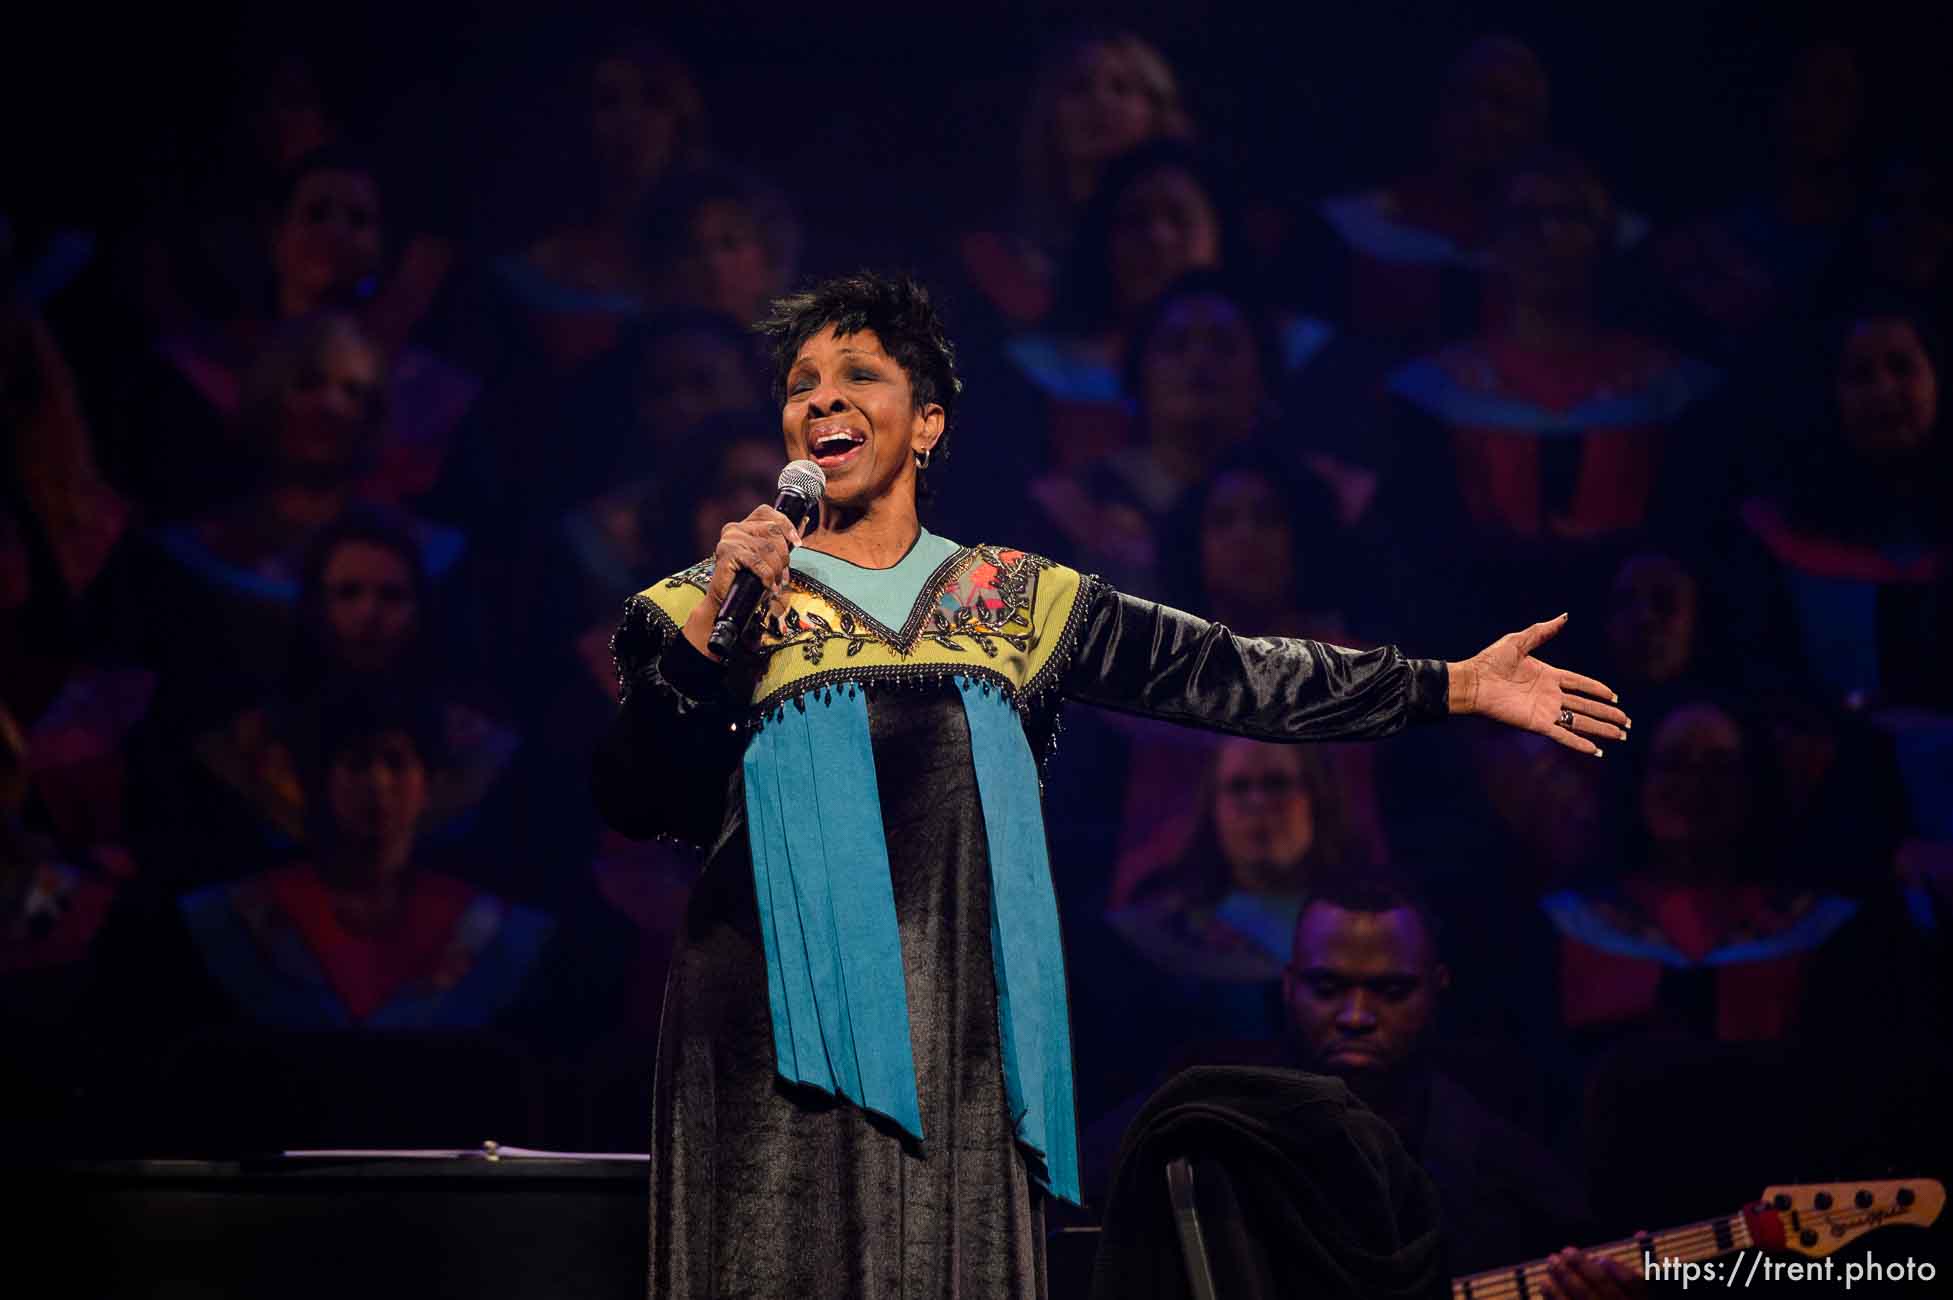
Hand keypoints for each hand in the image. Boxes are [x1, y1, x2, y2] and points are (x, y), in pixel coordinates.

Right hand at [682, 505, 801, 659]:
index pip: (767, 512)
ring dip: (776, 569)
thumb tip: (802, 527)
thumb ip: (779, 543)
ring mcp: (730, 539)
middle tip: (783, 574)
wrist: (724, 601)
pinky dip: (767, 576)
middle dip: (784, 555)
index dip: (786, 524)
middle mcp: (735, 528)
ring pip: (767, 548)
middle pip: (772, 531)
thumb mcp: (766, 558)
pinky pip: (757, 562)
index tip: (797, 543)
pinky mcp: (727, 553)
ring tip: (775, 582)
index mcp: (743, 525)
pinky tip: (768, 586)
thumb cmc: (747, 580)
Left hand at [1446, 613, 1630, 755]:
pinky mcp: (1537, 723)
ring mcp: (1545, 710)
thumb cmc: (1490, 661)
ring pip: (1580, 721)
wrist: (1473, 681)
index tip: (1615, 696)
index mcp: (1548, 675)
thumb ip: (1542, 631)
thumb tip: (1564, 616)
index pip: (1580, 684)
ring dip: (1601, 728)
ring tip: (1621, 735)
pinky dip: (1580, 742)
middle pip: (1586, 705)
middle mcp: (1550, 695)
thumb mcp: (1518, 641)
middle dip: (1607, 713)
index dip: (1597, 690)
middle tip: (1627, 721)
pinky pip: (1563, 734)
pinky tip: (1596, 751)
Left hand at [1538, 1246, 1647, 1298]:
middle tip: (1566, 1251)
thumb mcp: (1639, 1289)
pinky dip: (1554, 1295)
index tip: (1601, 1258)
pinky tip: (1545, 1282)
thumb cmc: (1618, 1296)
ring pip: (1585, 1298)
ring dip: (1566, 1278)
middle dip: (1584, 1268)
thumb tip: (1641, 1232)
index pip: (1634, 1285)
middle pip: (1605, 1289)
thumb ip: (1641, 1264)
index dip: (1618, 1271)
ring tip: (1553, 1261)